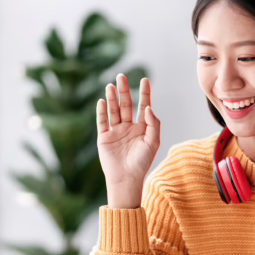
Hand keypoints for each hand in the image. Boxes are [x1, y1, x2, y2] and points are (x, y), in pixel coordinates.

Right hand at [97, 75, 160, 207]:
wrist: (126, 178)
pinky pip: (102, 121)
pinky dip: (102, 111)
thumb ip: (153, 124)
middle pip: (125, 104)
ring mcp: (115, 131)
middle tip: (121, 76)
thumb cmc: (142, 162)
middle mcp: (128, 127)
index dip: (144, 93)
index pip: (143, 106)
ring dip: (112, 98)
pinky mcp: (104, 138)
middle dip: (124, 91)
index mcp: (142, 128)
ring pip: (113, 110)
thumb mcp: (153, 142)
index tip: (145, 80)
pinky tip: (102, 101)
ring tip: (111, 85)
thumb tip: (148, 107)